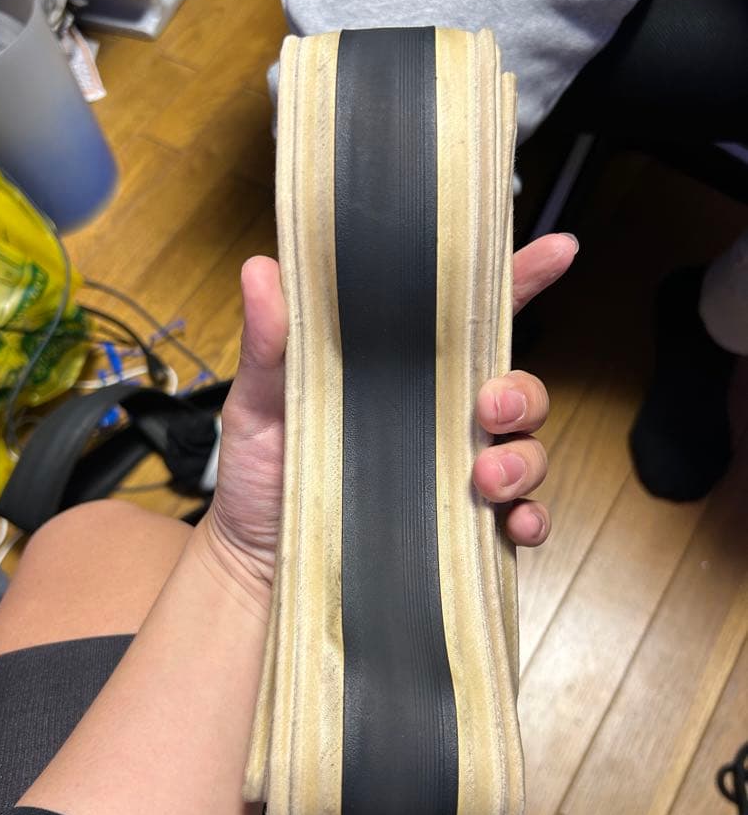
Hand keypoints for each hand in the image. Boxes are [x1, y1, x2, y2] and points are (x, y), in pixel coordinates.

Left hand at [201, 234, 577, 605]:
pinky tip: (514, 525)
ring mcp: (457, 475)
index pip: (468, 319)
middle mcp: (440, 419)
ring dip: (525, 459)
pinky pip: (522, 520)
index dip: (519, 280)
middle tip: (490, 408)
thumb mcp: (258, 403)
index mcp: (402, 375)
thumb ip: (270, 343)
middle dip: (522, 392)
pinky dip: (532, 520)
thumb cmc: (261, 475)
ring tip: (485, 478)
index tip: (558, 250)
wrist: (256, 564)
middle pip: (517, 389)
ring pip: (528, 452)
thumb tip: (261, 268)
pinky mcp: (462, 531)